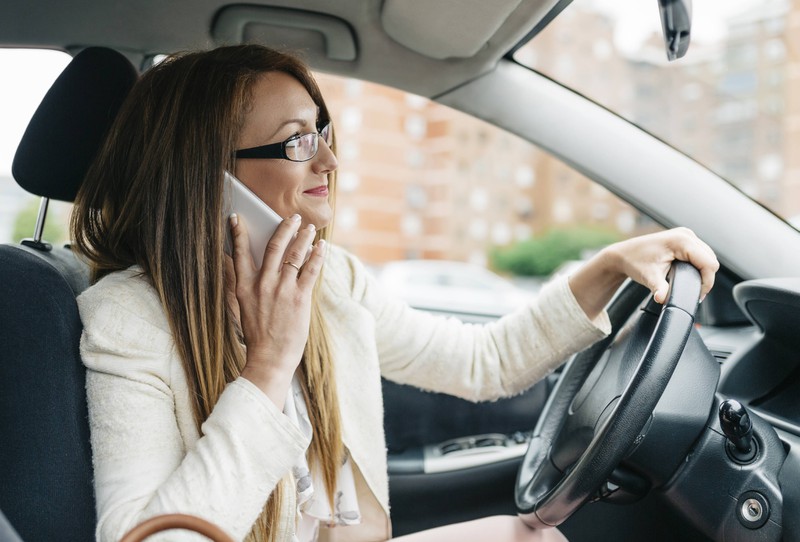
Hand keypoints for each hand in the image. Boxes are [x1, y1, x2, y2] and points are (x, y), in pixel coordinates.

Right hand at [228, 212, 325, 406]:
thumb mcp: (245, 307)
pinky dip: (317, 255)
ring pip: (294, 254)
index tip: (237, 216)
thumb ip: (250, 285)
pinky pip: (311, 269)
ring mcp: (281, 290)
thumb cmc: (259, 334)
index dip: (238, 233)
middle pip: (274, 246)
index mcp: (244, 287)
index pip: (239, 253)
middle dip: (284, 227)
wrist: (269, 359)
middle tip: (293, 217)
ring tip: (310, 228)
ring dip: (304, 237)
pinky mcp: (299, 298)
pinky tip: (321, 246)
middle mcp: (262, 285)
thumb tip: (257, 265)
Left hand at [569, 227, 718, 320]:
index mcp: (682, 240)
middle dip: (706, 278)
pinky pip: (700, 254)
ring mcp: (686, 235)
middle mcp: (686, 234)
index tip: (697, 295)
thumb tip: (663, 299)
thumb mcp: (649, 277)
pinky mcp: (684, 239)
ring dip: (703, 272)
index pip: (708, 263)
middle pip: (711, 260)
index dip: (707, 282)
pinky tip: (691, 276)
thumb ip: (659, 288)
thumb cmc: (634, 262)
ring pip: (708, 257)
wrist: (623, 254)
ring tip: (692, 286)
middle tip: (694, 293)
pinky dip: (699, 266)